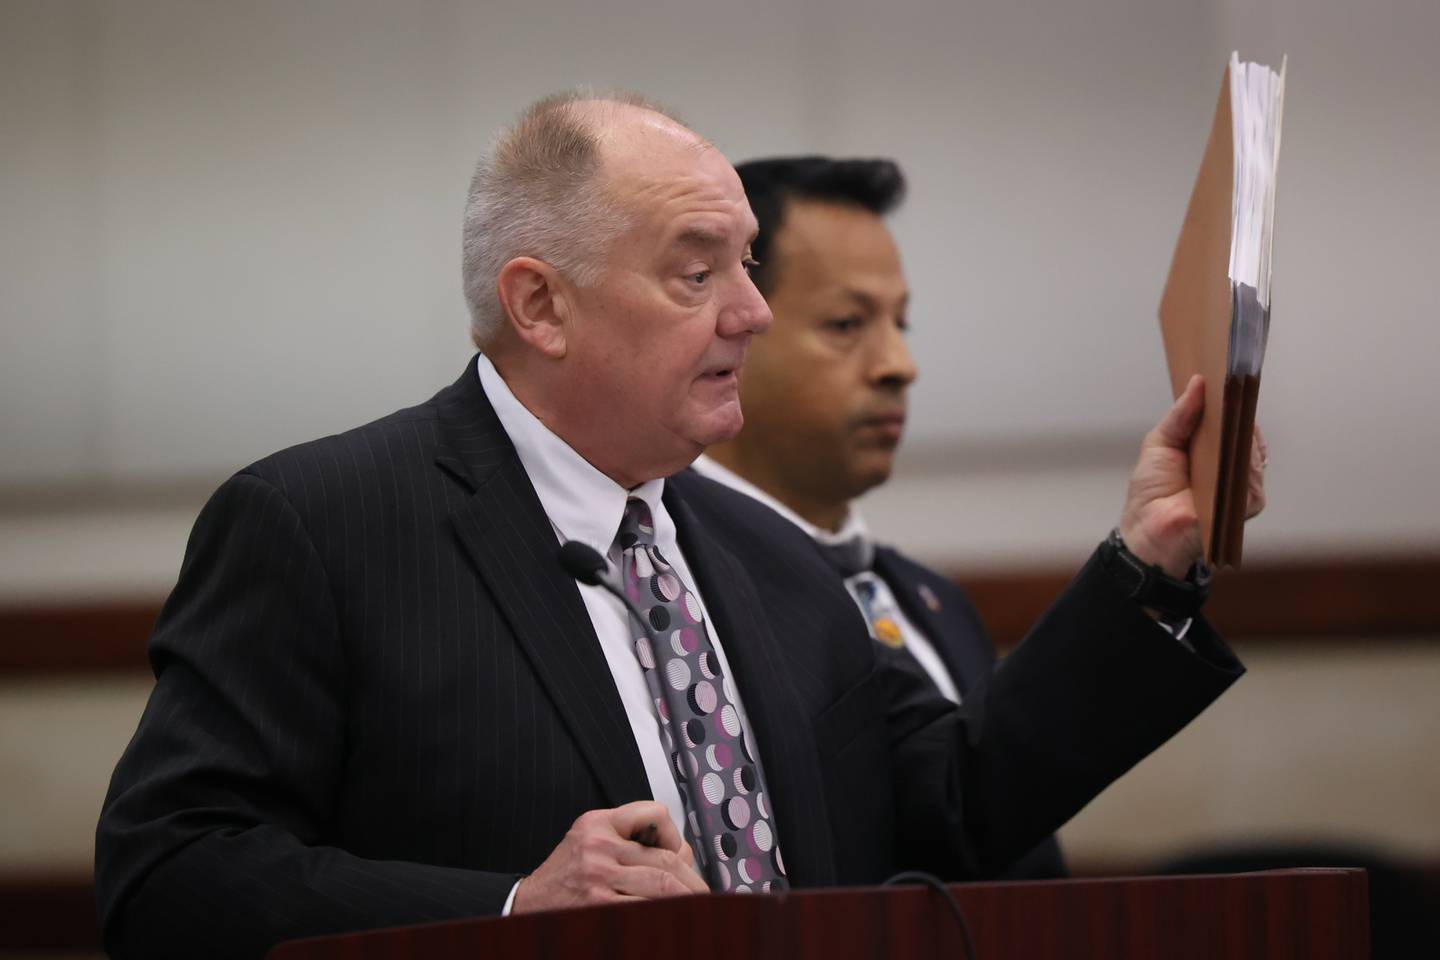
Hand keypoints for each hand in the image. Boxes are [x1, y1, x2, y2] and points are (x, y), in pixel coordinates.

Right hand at [510, 801, 706, 912]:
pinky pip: (646, 907)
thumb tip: (683, 855)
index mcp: (596, 823)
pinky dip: (664, 912)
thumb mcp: (589, 844)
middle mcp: (598, 845)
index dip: (676, 834)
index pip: (653, 814)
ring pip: (662, 883)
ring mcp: (598, 875)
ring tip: (696, 907)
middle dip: (691, 879)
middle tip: (704, 894)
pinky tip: (672, 919)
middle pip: (665, 857)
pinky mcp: (599, 904)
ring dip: (686, 898)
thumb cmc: (561, 879)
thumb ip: (629, 842)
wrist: (526, 907)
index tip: (681, 853)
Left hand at [1118, 375, 1268, 576]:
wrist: (1148, 529)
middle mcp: (1234, 467)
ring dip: (1239, 433)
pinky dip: (1242, 459)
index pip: (1233, 423)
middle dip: (1238, 411)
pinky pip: (1252, 475)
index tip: (1228, 377)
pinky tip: (1232, 447)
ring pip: (1253, 451)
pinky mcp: (1248, 502)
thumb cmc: (1152, 490)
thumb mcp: (1161, 442)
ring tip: (1228, 412)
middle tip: (1230, 386)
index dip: (1231, 402)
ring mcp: (1244, 485)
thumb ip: (1181, 414)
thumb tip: (1198, 382)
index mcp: (1215, 451)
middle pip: (1246, 433)